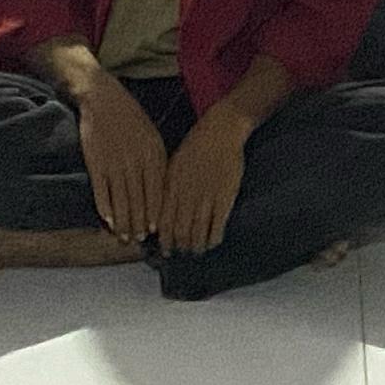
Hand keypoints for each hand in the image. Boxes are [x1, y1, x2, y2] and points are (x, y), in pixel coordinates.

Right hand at [74, 73, 172, 242]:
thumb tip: (159, 193)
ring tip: (122, 236)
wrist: (103, 99)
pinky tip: (107, 220)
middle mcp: (135, 161)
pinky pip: (102, 191)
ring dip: (122, 222)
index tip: (154, 231)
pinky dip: (105, 208)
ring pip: (121, 200)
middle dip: (138, 224)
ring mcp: (115, 163)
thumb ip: (156, 163)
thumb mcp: (151, 136)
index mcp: (153, 154)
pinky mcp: (96, 163)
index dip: (154, 215)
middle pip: (139, 201)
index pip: (156, 192)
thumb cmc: (131, 119)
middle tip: (137, 240)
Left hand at [156, 104, 251, 256]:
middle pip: (179, 231)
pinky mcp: (224, 198)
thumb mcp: (173, 164)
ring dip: (195, 246)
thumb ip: (166, 188)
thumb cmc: (195, 145)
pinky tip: (212, 242)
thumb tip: (160, 212)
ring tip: (196, 251)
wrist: (219, 131)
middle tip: (180, 253)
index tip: (164, 249)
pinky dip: (214, 238)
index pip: (163, 222)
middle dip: (178, 247)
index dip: (164, 240)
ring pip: (197, 232)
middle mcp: (186, 195)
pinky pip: (217, 226)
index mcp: (171, 186)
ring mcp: (205, 198)